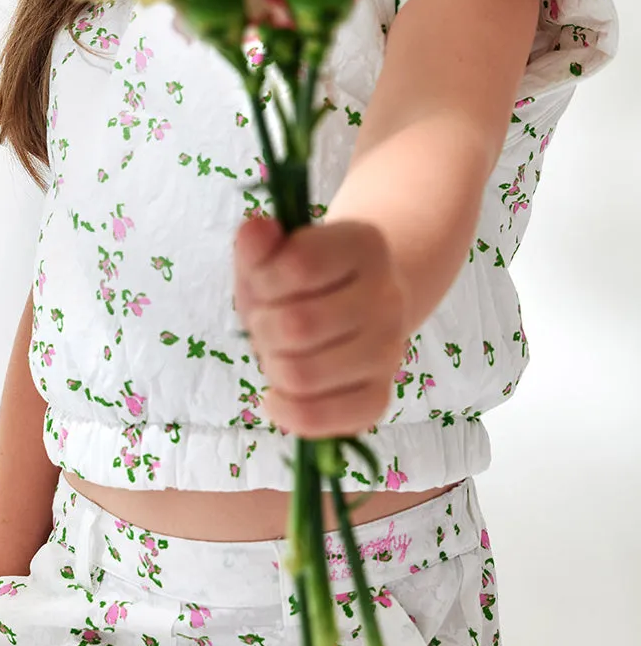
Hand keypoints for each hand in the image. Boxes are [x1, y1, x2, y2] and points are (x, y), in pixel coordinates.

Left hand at [233, 214, 408, 438]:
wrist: (352, 307)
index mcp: (366, 246)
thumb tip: (255, 227)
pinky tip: (279, 396)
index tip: (264, 283)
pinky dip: (287, 412)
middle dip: (263, 328)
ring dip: (272, 367)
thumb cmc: (302, 282)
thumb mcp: (273, 256)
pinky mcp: (380, 396)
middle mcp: (388, 296)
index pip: (299, 266)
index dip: (264, 279)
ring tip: (279, 353)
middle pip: (296, 326)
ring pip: (303, 375)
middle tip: (268, 324)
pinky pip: (322, 418)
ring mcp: (390, 350)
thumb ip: (258, 246)